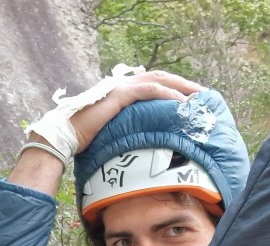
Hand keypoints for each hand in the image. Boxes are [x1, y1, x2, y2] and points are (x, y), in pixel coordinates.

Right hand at [67, 70, 203, 154]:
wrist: (66, 136)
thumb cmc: (86, 140)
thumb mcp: (114, 133)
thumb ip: (128, 131)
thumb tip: (145, 145)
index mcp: (122, 92)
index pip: (153, 84)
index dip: (173, 88)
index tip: (191, 99)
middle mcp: (123, 84)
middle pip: (160, 77)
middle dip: (184, 84)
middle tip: (203, 94)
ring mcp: (121, 88)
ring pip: (159, 79)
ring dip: (181, 86)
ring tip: (198, 96)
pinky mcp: (120, 95)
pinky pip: (150, 90)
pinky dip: (168, 94)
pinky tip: (181, 102)